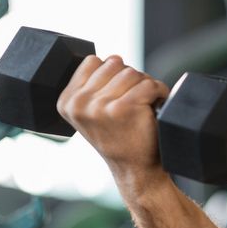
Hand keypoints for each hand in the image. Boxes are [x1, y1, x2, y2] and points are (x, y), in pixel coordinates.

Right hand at [57, 54, 170, 177]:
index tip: (118, 93)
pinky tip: (155, 105)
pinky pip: (148, 84)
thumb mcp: (91, 112)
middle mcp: (79, 104)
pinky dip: (159, 92)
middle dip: (129, 77)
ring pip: (132, 72)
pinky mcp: (123, 108)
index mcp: (67, 101)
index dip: (112, 73)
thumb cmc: (119, 137)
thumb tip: (110, 59)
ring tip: (144, 103)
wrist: (135, 168)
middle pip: (114, 63)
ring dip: (145, 85)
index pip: (93, 61)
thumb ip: (92, 86)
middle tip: (134, 99)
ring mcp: (100, 106)